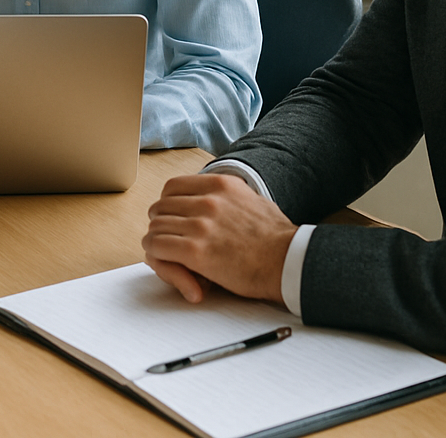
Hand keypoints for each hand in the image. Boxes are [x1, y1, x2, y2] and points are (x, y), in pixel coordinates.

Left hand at [141, 172, 295, 303]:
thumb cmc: (276, 238)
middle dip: (160, 223)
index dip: (166, 203)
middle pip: (161, 207)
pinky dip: (157, 255)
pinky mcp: (196, 251)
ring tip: (167, 252)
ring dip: (157, 241)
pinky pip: (157, 246)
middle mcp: (208, 201)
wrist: (289, 262)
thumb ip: (227, 196)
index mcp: (220, 185)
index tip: (171, 216)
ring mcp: (201, 225)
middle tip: (167, 237)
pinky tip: (165, 261)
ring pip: (156, 227)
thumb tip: (210, 198)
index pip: (172, 186)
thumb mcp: (252, 200)